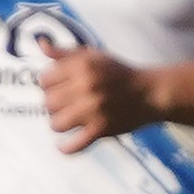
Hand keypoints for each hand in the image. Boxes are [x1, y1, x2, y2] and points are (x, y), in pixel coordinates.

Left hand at [40, 47, 162, 152]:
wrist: (151, 92)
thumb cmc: (120, 73)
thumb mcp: (94, 55)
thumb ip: (66, 52)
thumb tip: (42, 45)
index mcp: (82, 66)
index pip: (45, 80)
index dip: (49, 85)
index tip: (58, 88)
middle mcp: (86, 86)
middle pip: (48, 103)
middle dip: (53, 105)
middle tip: (64, 105)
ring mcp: (94, 109)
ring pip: (56, 124)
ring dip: (59, 124)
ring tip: (68, 121)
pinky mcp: (102, 129)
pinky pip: (75, 144)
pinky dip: (66, 148)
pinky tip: (63, 146)